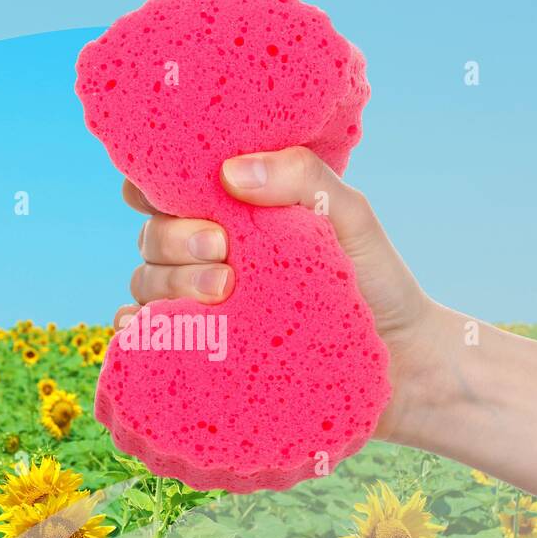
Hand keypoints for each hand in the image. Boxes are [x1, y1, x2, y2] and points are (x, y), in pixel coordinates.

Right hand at [114, 145, 446, 443]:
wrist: (402, 364)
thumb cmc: (377, 283)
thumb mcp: (351, 218)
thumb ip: (303, 179)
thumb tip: (233, 173)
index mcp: (235, 216)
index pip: (168, 189)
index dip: (152, 183)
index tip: (174, 192)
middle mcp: (210, 259)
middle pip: (151, 236)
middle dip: (175, 237)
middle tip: (221, 248)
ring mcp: (203, 308)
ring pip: (144, 282)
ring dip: (168, 281)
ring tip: (223, 290)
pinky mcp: (202, 355)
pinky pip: (143, 340)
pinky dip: (134, 331)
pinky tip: (151, 329)